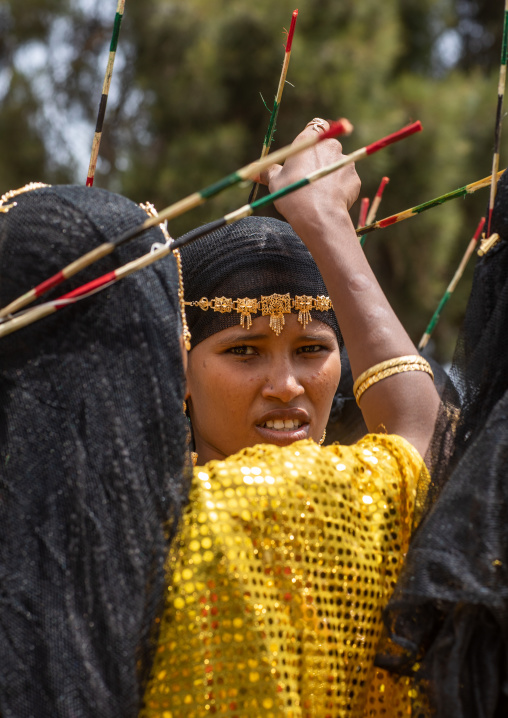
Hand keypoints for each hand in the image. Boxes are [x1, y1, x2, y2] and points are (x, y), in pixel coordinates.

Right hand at [258, 118, 360, 238]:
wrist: (318, 216)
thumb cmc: (292, 194)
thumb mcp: (275, 182)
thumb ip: (267, 172)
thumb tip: (253, 172)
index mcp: (308, 140)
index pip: (315, 126)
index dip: (311, 138)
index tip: (305, 151)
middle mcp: (330, 145)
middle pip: (327, 145)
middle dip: (321, 157)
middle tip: (309, 176)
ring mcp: (345, 161)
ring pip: (337, 164)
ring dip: (330, 173)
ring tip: (319, 193)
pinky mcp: (354, 178)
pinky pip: (346, 180)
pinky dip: (339, 188)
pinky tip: (329, 200)